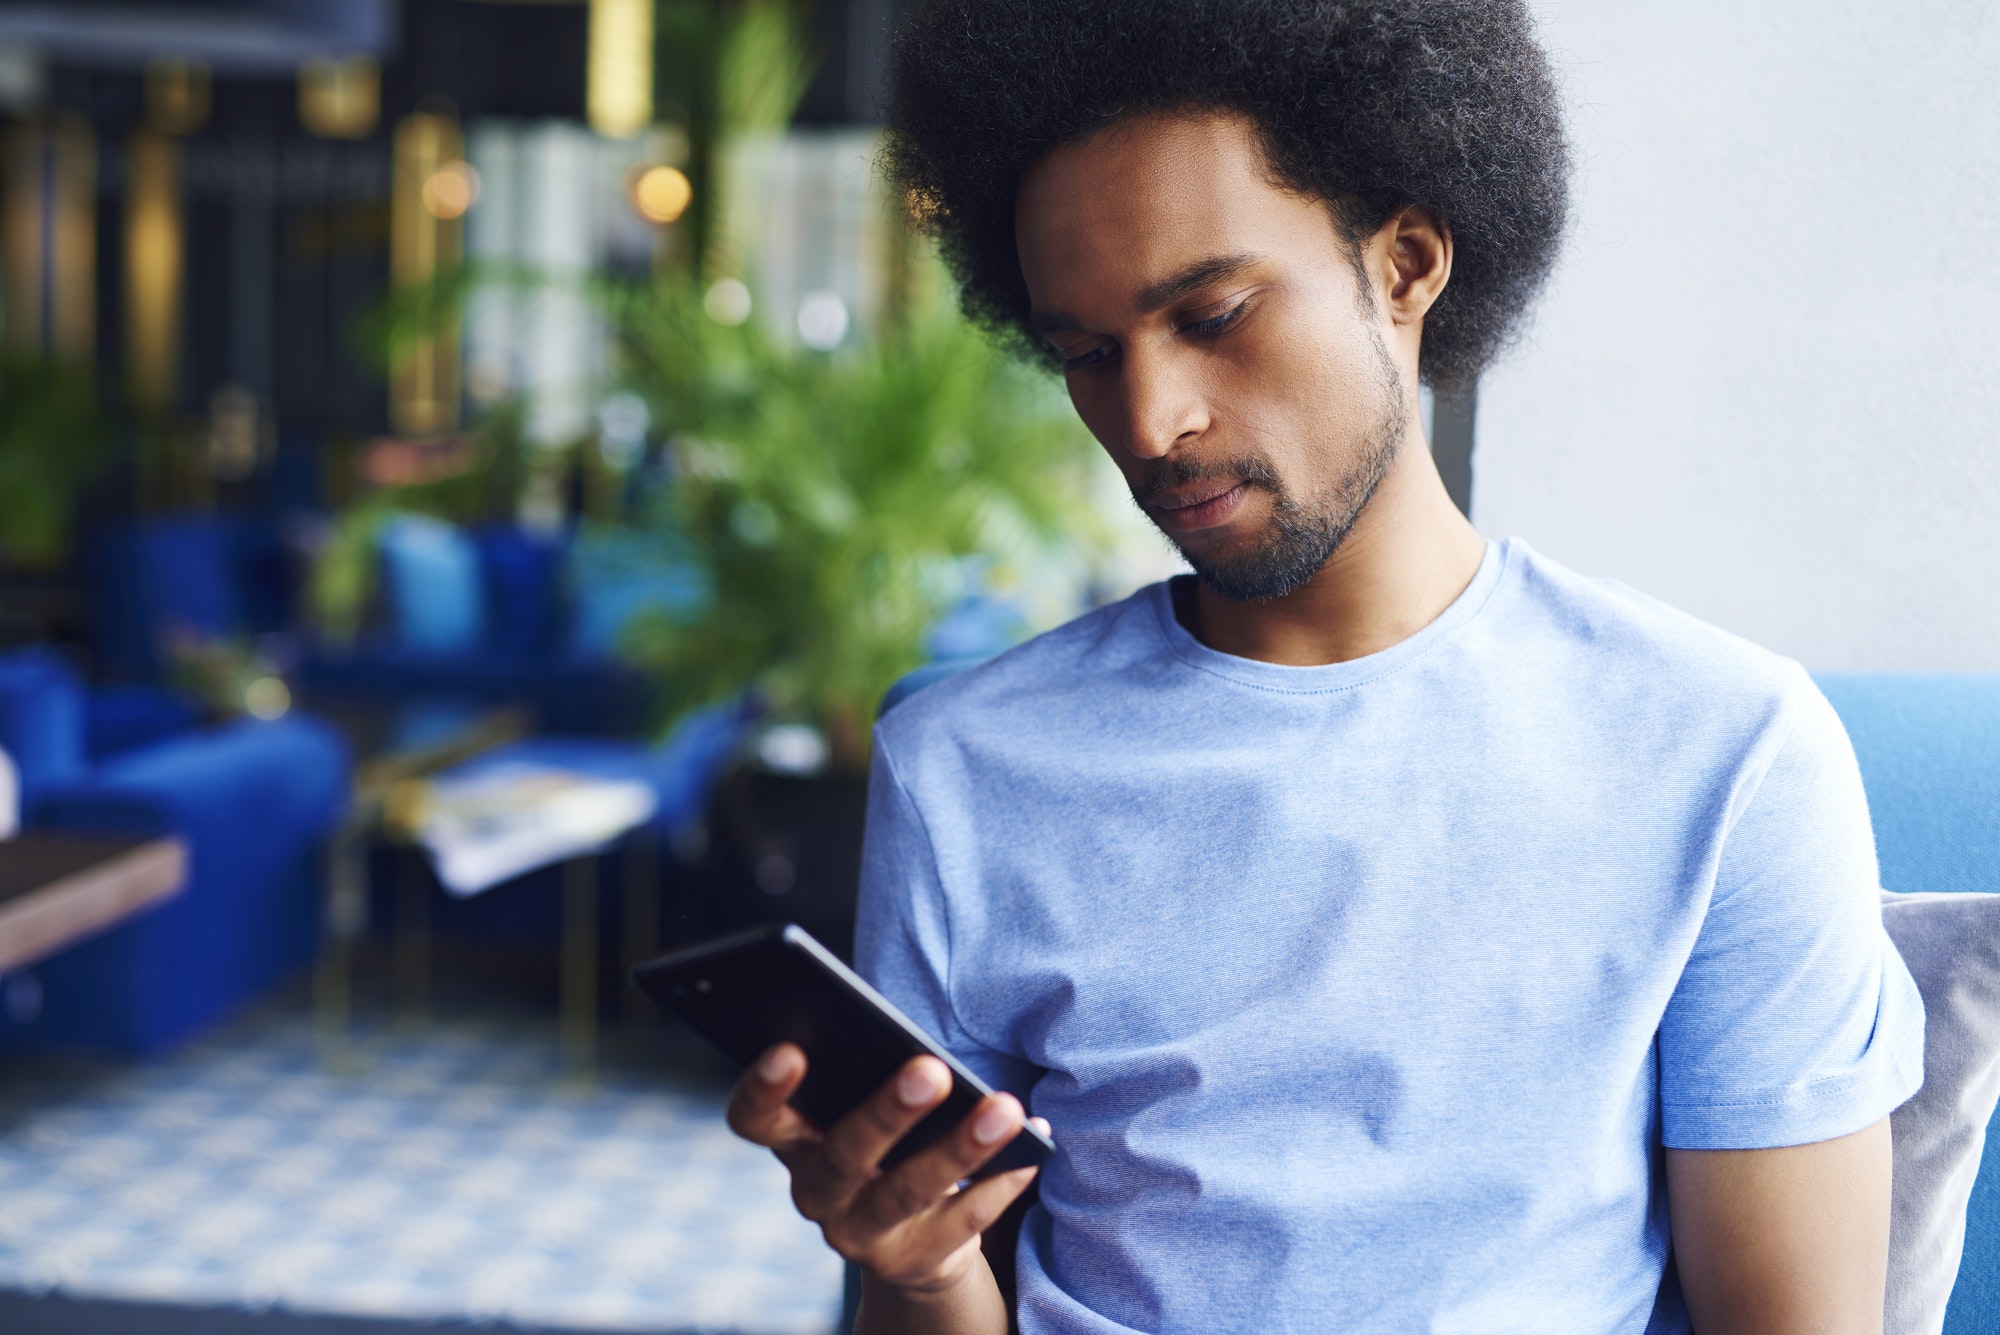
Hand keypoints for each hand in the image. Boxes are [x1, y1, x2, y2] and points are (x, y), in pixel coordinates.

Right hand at [727, 1043, 1045, 1297]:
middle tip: (930, 1069)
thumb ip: (871, 1082)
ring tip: (1003, 1109)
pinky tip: (1032, 1149)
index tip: (791, 1048)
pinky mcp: (911, 1263)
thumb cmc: (887, 1146)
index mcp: (794, 1142)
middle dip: (887, 1112)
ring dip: (959, 1148)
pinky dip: (999, 1183)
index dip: (763, 1089)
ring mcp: (860, 1235)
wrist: (913, 1243)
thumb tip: (925, 1054)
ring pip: (907, 1192)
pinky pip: (961, 1223)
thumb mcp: (865, 1114)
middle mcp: (817, 1193)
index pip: (755, 1120)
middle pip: (843, 1155)